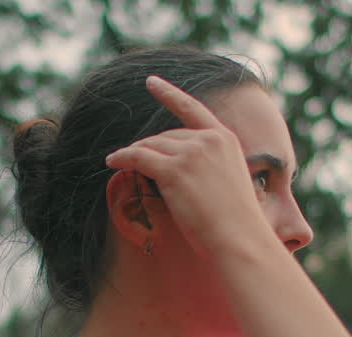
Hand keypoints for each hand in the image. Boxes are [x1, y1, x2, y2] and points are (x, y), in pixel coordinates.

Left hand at [104, 76, 272, 256]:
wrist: (240, 239)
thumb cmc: (237, 223)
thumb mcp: (230, 183)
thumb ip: (211, 167)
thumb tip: (182, 169)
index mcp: (226, 140)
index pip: (193, 109)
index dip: (170, 94)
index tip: (151, 82)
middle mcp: (208, 140)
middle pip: (167, 135)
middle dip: (149, 147)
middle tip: (134, 159)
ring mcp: (191, 153)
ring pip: (151, 146)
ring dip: (133, 153)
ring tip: (119, 160)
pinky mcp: (173, 171)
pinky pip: (138, 157)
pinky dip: (122, 157)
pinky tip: (112, 161)